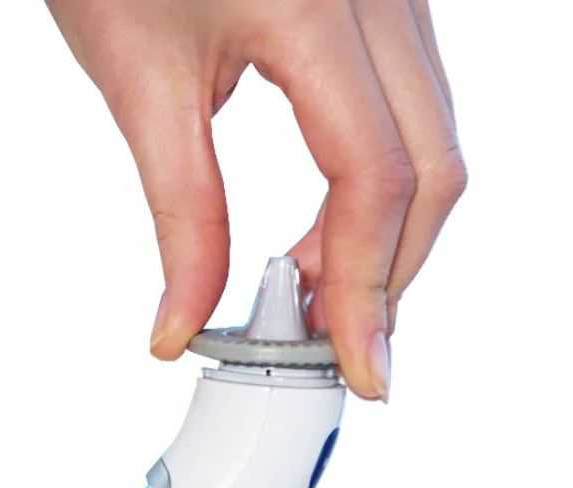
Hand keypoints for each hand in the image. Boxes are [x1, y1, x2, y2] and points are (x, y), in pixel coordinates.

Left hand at [46, 0, 465, 400]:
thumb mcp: (139, 84)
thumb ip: (181, 217)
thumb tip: (184, 323)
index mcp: (310, 5)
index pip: (374, 176)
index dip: (365, 287)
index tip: (357, 365)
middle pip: (431, 168)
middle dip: (389, 272)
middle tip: (335, 342)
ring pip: (434, 139)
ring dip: (390, 233)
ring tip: (322, 293)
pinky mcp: (383, 0)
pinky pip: (412, 108)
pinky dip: (384, 184)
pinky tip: (332, 228)